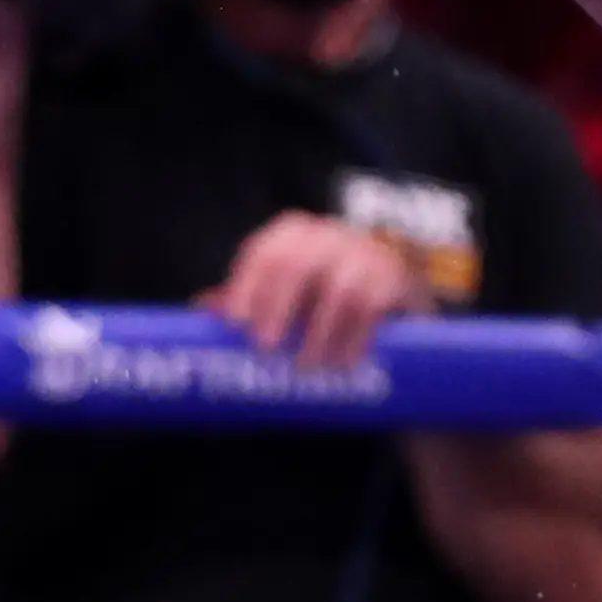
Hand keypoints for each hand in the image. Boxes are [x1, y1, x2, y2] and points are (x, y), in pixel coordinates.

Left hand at [202, 210, 431, 372]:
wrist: (395, 301)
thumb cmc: (324, 298)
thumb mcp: (287, 296)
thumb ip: (249, 300)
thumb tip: (203, 308)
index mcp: (294, 234)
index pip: (264, 252)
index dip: (246, 287)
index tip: (235, 325)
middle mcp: (328, 235)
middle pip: (297, 263)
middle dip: (277, 306)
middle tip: (265, 349)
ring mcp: (366, 253)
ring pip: (339, 289)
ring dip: (318, 333)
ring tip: (307, 367)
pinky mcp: (397, 278)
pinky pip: (375, 307)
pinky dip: (355, 338)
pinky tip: (343, 363)